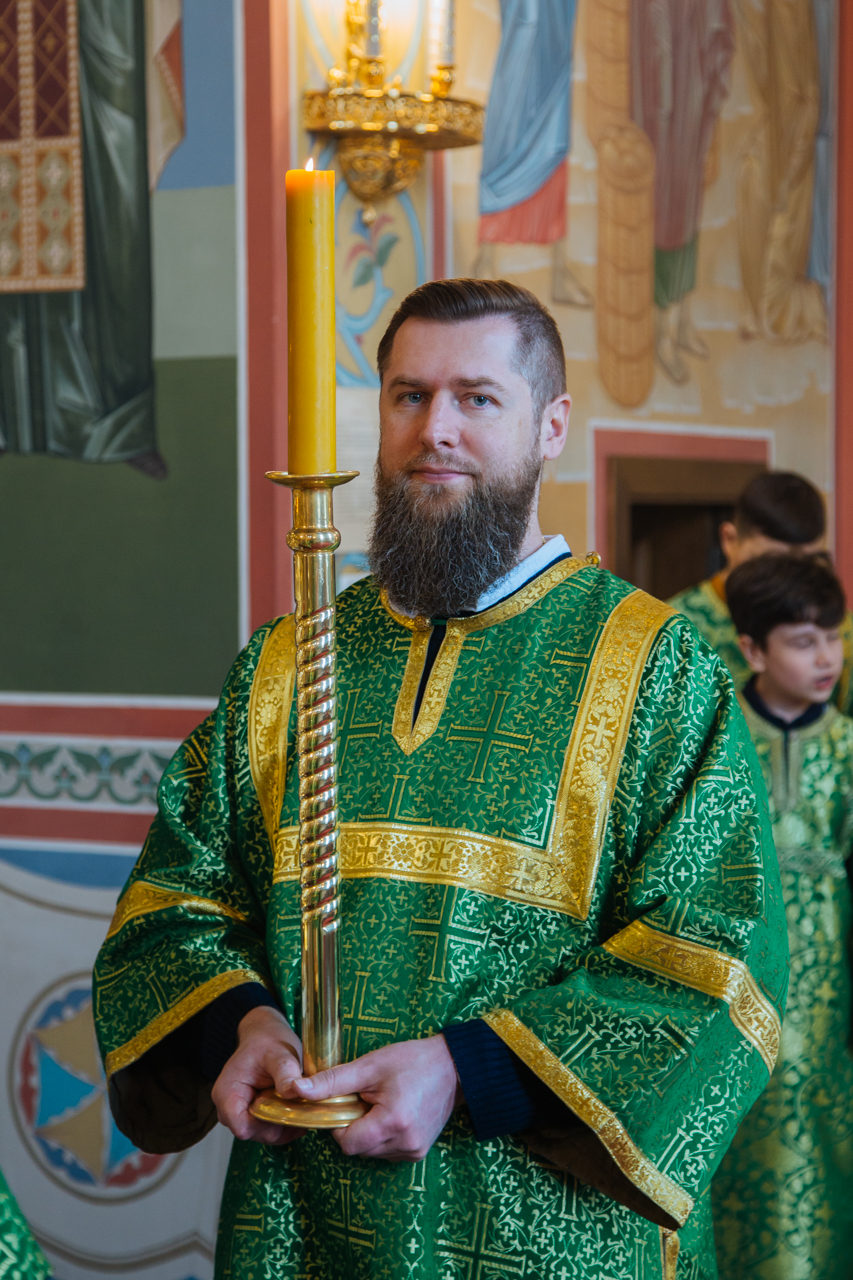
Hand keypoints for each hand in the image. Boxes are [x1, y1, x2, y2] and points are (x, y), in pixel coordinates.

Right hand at [211, 1005, 304, 1144]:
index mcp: (227, 1093)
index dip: (268, 1126)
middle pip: (254, 1132)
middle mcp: (227, 1107)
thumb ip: (286, 1073)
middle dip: (280, 1125)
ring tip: (301, 1107)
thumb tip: (295, 1091)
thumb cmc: (268, 1041)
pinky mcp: (250, 1113)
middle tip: (303, 1109)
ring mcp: (238, 1112)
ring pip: (262, 1133)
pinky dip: (282, 1122)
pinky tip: (297, 1110)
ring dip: (283, 1124)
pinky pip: (266, 1128)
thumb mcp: (280, 1053)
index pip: (243, 1128)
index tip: (290, 1113)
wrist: (265, 1035)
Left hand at [290, 1034, 462, 1160]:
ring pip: (371, 1152)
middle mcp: (405, 1144)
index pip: (346, 1142)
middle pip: (358, 1148)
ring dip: (368, 1132)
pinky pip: (387, 1152)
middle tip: (366, 1098)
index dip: (339, 1123)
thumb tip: (296, 1089)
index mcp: (392, 1122)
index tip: (347, 1102)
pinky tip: (393, 1113)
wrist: (454, 1067)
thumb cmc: (412, 1061)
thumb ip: (332, 1081)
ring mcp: (414, 1151)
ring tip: (382, 1103)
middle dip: (354, 1126)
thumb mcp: (369, 1066)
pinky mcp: (419, 1153)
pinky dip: (382, 1136)